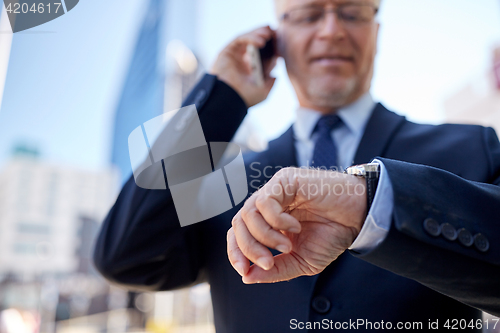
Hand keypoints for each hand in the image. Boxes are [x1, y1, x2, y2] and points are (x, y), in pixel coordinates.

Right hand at [210, 26, 277, 107]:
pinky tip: (261, 41)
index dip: (272, 47)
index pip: (263, 54)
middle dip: (266, 36)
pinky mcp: (227, 51)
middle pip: (255, 43)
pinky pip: (240, 39)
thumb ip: (271, 83)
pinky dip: (250, 37)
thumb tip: (275, 76)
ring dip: (259, 33)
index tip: (281, 43)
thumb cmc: (245, 98)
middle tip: (275, 32)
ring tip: (269, 34)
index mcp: (251, 70)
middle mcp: (243, 61)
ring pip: (247, 38)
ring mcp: (235, 55)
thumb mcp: (263, 92)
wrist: (230, 99)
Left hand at [227, 167, 366, 283]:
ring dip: (265, 237)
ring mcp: (275, 190)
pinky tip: (295, 226)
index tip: (245, 271)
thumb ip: (275, 269)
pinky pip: (264, 201)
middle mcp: (267, 205)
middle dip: (248, 248)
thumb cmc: (332, 234)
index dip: (236, 252)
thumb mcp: (301, 261)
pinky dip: (276, 221)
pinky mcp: (283, 180)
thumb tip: (247, 276)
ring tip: (288, 245)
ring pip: (247, 213)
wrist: (358, 217)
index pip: (239, 234)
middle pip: (237, 225)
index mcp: (268, 222)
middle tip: (268, 262)